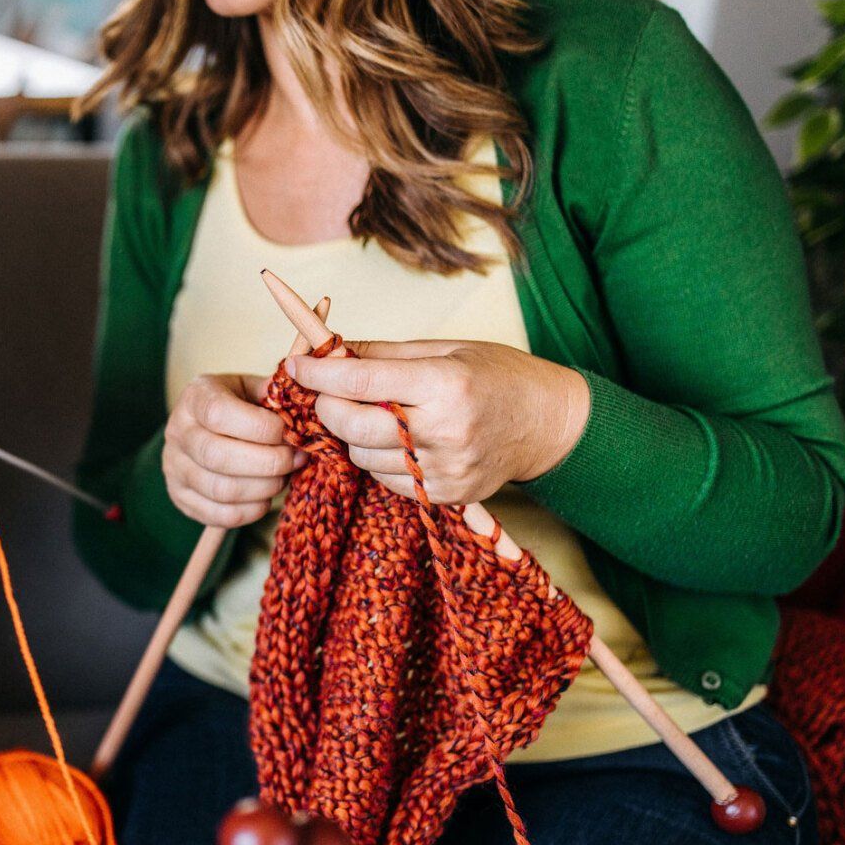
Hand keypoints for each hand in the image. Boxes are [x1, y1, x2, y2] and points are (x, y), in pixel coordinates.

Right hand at [163, 374, 308, 527]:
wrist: (202, 429)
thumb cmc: (236, 407)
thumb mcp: (250, 389)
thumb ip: (272, 395)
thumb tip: (301, 408)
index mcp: (195, 398)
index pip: (219, 414)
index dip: (260, 427)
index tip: (288, 432)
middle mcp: (177, 432)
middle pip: (218, 456)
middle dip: (268, 463)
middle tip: (295, 460)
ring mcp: (174, 468)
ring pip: (220, 490)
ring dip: (262, 488)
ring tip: (282, 479)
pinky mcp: (180, 497)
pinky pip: (218, 515)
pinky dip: (250, 512)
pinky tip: (264, 498)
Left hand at [284, 339, 588, 504]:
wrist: (549, 424)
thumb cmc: (498, 376)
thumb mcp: (445, 349)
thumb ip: (382, 354)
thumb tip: (326, 350)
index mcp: (445, 383)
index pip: (361, 382)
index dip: (318, 375)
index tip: (295, 368)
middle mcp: (445, 431)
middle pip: (352, 427)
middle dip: (327, 409)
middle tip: (327, 394)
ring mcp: (445, 469)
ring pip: (363, 458)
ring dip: (353, 438)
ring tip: (374, 417)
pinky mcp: (446, 495)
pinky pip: (385, 482)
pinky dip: (378, 461)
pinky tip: (397, 442)